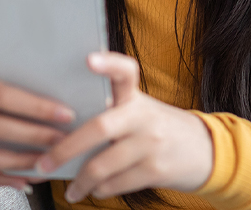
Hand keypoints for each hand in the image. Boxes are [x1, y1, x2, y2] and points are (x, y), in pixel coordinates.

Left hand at [34, 52, 212, 203]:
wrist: (206, 151)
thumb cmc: (159, 128)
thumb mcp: (141, 110)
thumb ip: (111, 111)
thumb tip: (60, 126)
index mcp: (135, 97)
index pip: (125, 71)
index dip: (108, 63)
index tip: (89, 59)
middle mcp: (143, 117)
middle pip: (98, 128)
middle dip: (64, 149)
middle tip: (43, 163)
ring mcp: (151, 144)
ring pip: (102, 165)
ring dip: (80, 182)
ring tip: (70, 189)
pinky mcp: (156, 170)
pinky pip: (116, 184)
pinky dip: (99, 191)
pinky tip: (94, 191)